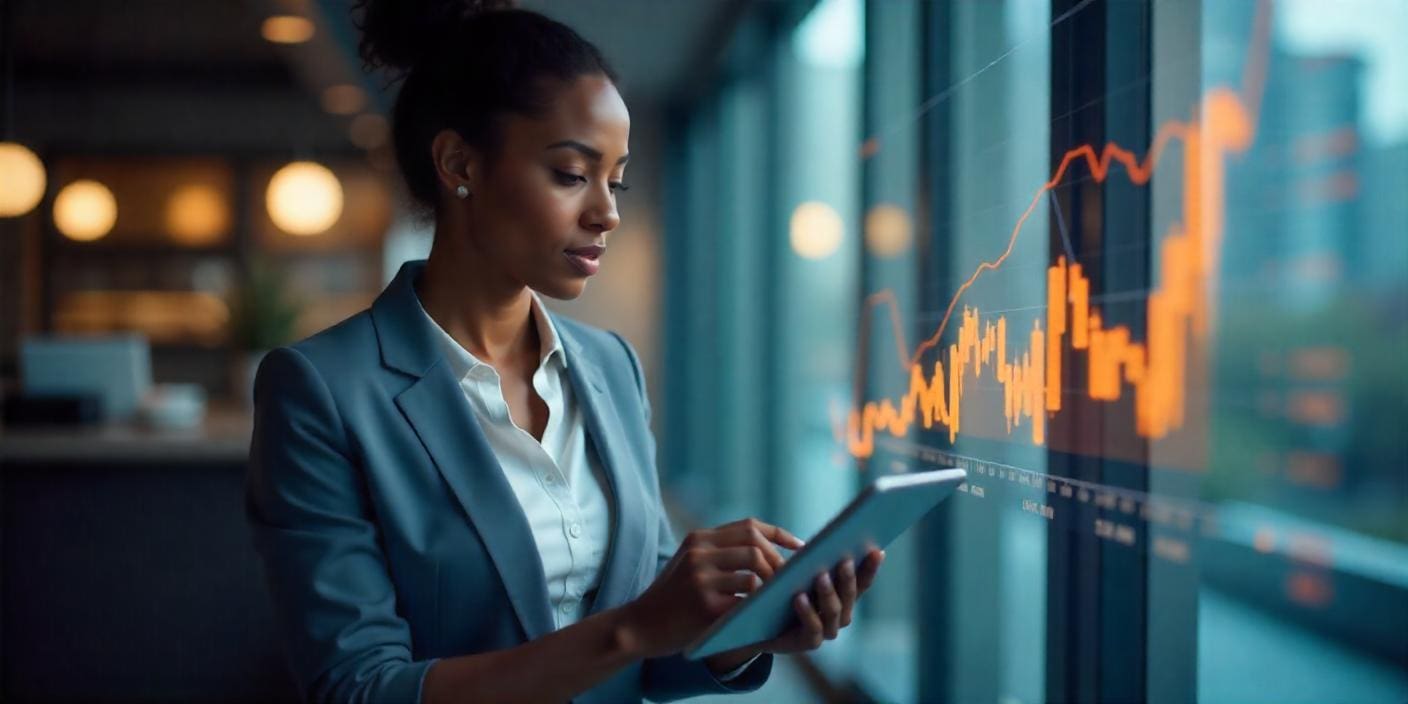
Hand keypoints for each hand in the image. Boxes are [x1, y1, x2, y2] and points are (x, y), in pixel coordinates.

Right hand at [619, 518, 803, 658]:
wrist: (638, 626)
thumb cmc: (671, 598)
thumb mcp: (689, 564)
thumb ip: (720, 553)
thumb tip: (768, 552)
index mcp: (699, 538)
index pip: (749, 526)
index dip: (779, 535)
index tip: (801, 546)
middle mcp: (699, 552)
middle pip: (755, 545)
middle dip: (778, 562)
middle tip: (789, 580)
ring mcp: (701, 578)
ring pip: (754, 571)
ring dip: (772, 584)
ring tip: (778, 596)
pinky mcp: (705, 605)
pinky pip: (746, 599)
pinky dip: (759, 605)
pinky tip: (763, 613)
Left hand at [755, 548, 883, 654]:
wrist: (762, 625)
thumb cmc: (785, 592)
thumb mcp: (801, 573)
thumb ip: (816, 561)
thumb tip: (830, 539)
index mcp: (843, 597)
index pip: (862, 582)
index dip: (870, 568)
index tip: (876, 551)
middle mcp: (840, 615)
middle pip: (849, 595)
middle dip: (848, 577)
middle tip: (845, 559)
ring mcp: (827, 630)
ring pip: (833, 611)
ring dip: (828, 593)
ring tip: (821, 576)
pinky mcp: (809, 642)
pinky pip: (813, 627)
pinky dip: (807, 612)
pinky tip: (799, 597)